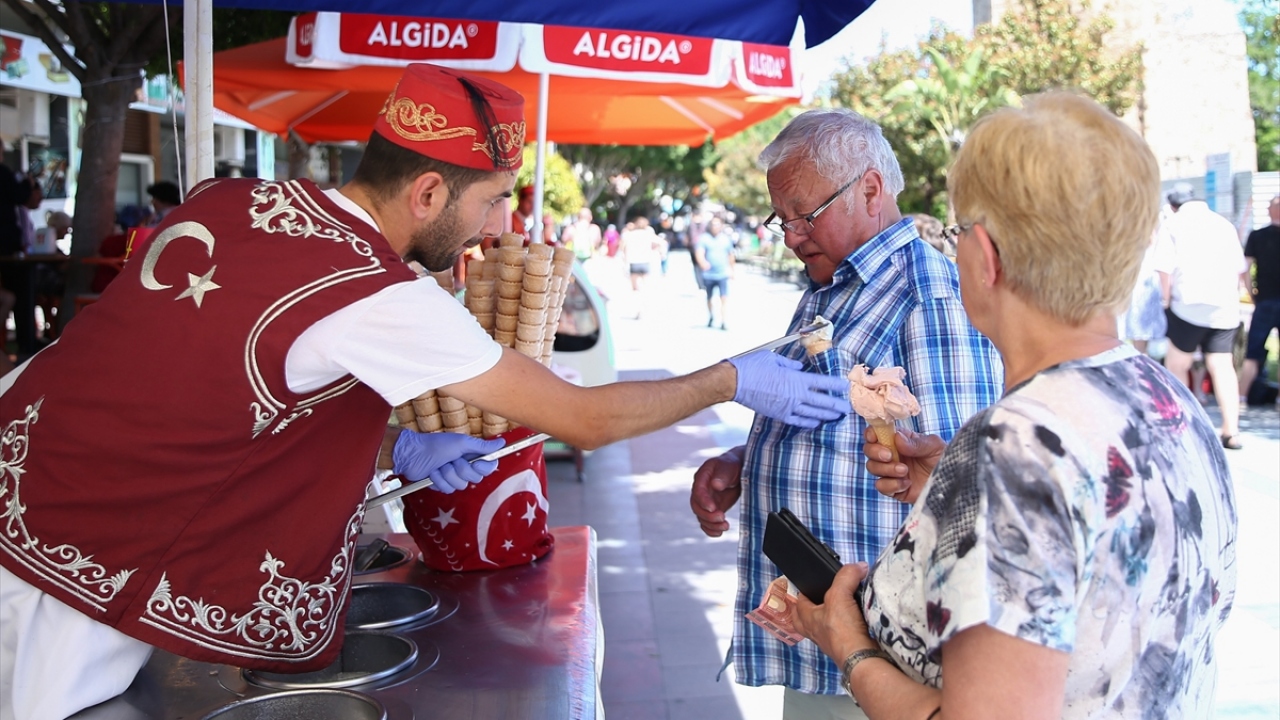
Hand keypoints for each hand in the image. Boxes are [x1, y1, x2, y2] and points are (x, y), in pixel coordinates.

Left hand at [392, 431, 504, 493]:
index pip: (489, 466)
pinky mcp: (444, 485)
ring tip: (440, 465)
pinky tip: (432, 472)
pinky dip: (439, 480)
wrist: (413, 454)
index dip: (484, 467)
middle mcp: (465, 466)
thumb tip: (501, 443)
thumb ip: (482, 446)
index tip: (476, 462)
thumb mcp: (461, 442)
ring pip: (461, 486)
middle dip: (461, 469)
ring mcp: (454, 476)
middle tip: (452, 459)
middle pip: (475, 478)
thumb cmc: (436, 445)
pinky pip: (448, 490)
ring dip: (448, 474)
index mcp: (472, 455)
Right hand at [690, 447, 744, 536]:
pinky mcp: (713, 509)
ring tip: (725, 526)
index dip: (704, 501)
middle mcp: (701, 490)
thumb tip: (715, 485)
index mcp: (702, 477)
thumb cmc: (733, 465)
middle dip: (708, 515)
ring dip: (711, 524)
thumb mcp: (729, 466)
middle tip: (722, 518)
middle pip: (697, 507)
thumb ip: (722, 475)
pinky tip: (719, 533)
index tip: (713, 508)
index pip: (698, 491)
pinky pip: (707, 522)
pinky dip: (711, 530)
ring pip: (701, 517)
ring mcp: (706, 501)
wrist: (740, 468)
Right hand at [727, 351, 849, 427]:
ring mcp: (787, 407)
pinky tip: (816, 422)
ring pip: (812, 413)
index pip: (822, 382)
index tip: (845, 386)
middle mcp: (794, 395)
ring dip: (826, 415)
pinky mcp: (778, 414)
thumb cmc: (751, 367)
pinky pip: (798, 421)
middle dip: (837, 404)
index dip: (836, 385)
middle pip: (822, 401)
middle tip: (848, 407)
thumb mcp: (773, 358)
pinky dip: (809, 422)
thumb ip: (789, 364)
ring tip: (836, 416)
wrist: (734, 383)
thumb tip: (799, 368)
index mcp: (795, 378)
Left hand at [792, 562, 876, 662]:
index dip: (802, 591)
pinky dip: (847, 627)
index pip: (798, 602)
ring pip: (824, 627)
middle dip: (810, 608)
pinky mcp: (846, 647)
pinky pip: (842, 634)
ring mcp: (830, 641)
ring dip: (829, 618)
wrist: (861, 657)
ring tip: (839, 607)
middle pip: (806, 618)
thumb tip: (858, 566)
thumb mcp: (840, 596)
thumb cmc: (841, 632)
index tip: (807, 583)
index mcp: (807, 619)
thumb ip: (846, 577)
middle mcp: (816, 632)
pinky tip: (856, 620)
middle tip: (817, 598)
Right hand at [864, 427, 946, 503]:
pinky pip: (881, 486)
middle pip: (869, 450)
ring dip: (886, 469)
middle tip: (890, 456)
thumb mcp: (934, 446)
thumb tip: (897, 439)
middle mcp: (892, 455)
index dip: (871, 434)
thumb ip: (916, 443)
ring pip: (872, 468)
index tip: (875, 437)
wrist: (954, 483)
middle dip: (875, 452)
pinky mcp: (894, 489)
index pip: (877, 433)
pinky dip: (892, 485)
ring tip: (905, 471)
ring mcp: (892, 472)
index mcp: (899, 440)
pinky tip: (907, 483)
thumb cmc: (945, 459)